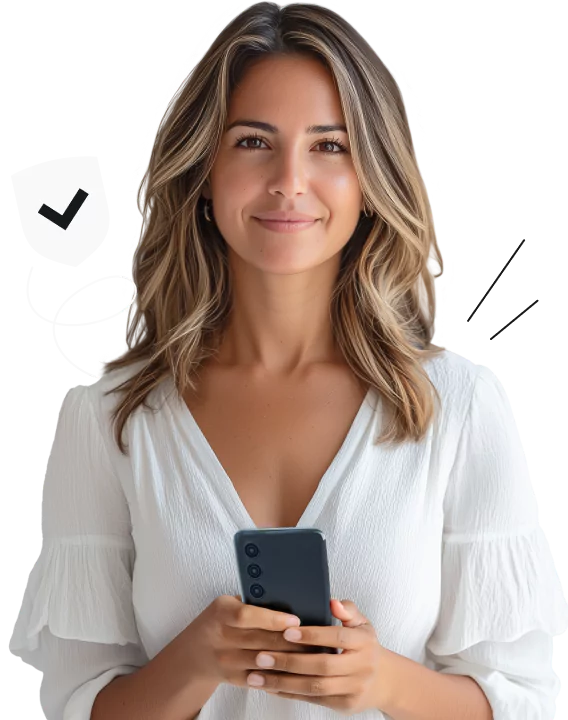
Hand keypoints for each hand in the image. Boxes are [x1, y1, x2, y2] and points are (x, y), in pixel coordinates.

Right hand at [185, 594, 307, 688]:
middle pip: (261, 640)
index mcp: (221, 612)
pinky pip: (261, 677)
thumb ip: (251, 602)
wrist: (194, 653)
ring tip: (312, 654)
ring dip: (290, 658)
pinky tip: (296, 671)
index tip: (295, 620)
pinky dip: (279, 675)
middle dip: (290, 640)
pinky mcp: (233, 678)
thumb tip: (287, 599)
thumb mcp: (227, 605)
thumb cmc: (218, 622)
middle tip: (315, 638)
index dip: (272, 619)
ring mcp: (226, 660)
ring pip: (264, 661)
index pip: (247, 615)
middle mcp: (221, 637)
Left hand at [246, 599, 387, 715]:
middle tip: (262, 656)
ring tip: (258, 675)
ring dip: (283, 682)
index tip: (287, 631)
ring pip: (315, 687)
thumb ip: (347, 610)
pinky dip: (290, 693)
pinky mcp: (344, 705)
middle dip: (289, 661)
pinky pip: (313, 700)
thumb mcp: (362, 623)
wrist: (384, 681)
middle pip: (322, 666)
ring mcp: (353, 688)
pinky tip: (271, 686)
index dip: (312, 635)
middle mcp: (361, 667)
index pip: (337, 637)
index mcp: (364, 642)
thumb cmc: (365, 647)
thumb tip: (332, 602)